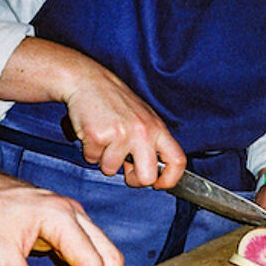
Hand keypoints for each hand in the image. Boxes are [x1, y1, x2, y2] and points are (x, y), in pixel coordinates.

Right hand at [62, 60, 186, 189]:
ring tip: (104, 138)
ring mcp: (121, 135)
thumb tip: (149, 175)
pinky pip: (92, 159)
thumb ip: (150, 144)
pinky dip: (89, 151)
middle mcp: (143, 132)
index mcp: (157, 129)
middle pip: (147, 178)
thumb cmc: (114, 101)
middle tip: (125, 169)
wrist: (88, 81)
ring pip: (111, 170)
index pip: (177, 161)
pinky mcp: (98, 136)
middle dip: (133, 180)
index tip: (159, 184)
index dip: (170, 179)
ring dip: (103, 160)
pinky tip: (92, 132)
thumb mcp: (143, 119)